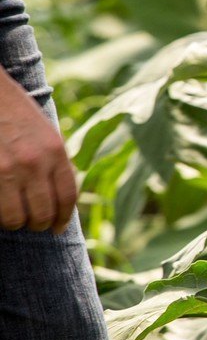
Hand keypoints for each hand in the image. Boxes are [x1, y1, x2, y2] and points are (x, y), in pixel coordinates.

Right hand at [0, 76, 76, 231]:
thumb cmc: (12, 110)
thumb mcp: (44, 132)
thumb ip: (54, 161)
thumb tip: (60, 197)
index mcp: (55, 151)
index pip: (67, 197)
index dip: (63, 218)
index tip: (58, 228)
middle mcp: (34, 162)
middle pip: (44, 213)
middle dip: (38, 224)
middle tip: (31, 224)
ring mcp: (7, 169)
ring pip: (16, 218)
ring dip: (15, 222)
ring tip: (12, 217)